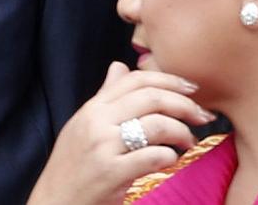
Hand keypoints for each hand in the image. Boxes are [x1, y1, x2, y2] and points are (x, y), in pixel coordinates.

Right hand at [26, 62, 213, 204]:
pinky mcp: (111, 172)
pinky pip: (153, 156)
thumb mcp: (82, 125)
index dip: (169, 79)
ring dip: (182, 132)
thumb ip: (104, 96)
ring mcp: (103, 147)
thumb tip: (120, 66)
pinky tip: (172, 160)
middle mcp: (96, 122)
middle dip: (184, 104)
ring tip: (189, 142)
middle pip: (151, 98)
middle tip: (202, 115)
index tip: (192, 89)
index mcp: (92, 108)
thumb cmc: (72, 165)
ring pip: (156, 125)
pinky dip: (170, 156)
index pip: (135, 79)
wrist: (54, 201)